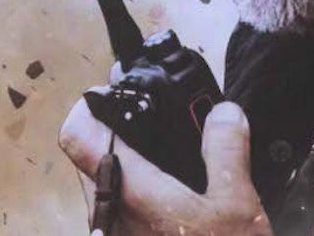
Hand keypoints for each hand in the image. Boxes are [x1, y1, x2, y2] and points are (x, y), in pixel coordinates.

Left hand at [59, 96, 271, 235]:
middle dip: (112, 137)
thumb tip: (224, 112)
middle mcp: (108, 217)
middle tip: (145, 120)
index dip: (86, 107)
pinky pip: (117, 219)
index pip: (77, 136)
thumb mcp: (237, 204)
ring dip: (124, 173)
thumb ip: (226, 150)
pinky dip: (135, 203)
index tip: (109, 94)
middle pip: (87, 162)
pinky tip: (170, 203)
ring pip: (101, 194)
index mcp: (129, 192)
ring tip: (164, 161)